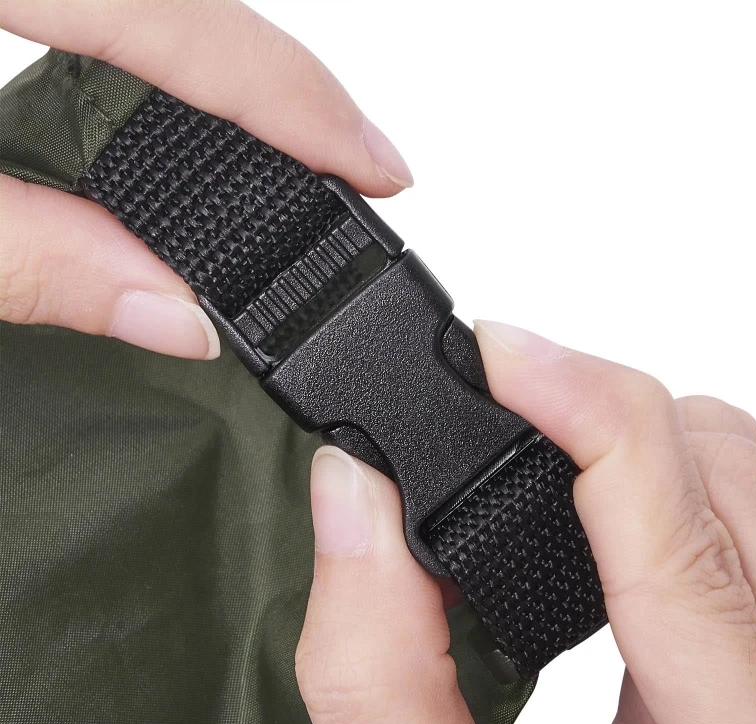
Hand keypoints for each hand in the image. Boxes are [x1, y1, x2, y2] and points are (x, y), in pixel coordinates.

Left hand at [0, 0, 411, 357]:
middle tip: (356, 163)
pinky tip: (205, 109)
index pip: (185, 16)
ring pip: (169, 0)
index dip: (296, 98)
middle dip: (287, 86)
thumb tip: (175, 316)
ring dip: (237, 74)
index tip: (377, 166)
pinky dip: (181, 60)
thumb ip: (33, 257)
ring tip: (298, 145)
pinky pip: (128, 9)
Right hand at [297, 320, 755, 723]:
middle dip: (595, 419)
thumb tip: (353, 497)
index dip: (592, 413)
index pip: (687, 543)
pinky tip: (582, 521)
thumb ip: (381, 674)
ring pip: (744, 476)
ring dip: (625, 447)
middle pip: (727, 472)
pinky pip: (737, 507)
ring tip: (526, 465)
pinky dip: (647, 484)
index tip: (496, 350)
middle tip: (483, 411)